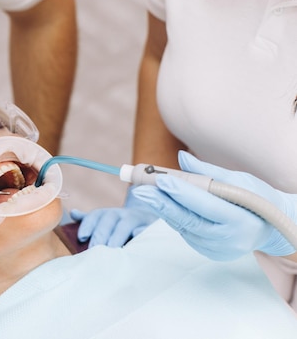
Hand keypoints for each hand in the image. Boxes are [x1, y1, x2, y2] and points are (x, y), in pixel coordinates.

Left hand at [70, 187, 157, 247]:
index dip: (88, 225)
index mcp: (109, 214)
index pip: (96, 215)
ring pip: (125, 224)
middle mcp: (122, 214)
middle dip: (100, 234)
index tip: (82, 237)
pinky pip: (146, 230)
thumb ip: (90, 220)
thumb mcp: (106, 222)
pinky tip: (134, 244)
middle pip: (109, 220)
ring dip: (117, 236)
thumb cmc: (121, 226)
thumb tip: (73, 213)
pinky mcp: (151, 226)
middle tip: (94, 249)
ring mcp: (138, 219)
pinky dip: (140, 234)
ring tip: (111, 249)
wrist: (149, 221)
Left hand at [132, 151, 296, 259]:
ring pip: (184, 227)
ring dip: (164, 209)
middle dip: (162, 203)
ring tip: (147, 192)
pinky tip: (164, 204)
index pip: (206, 206)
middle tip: (140, 189)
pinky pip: (186, 233)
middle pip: (189, 220)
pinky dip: (174, 217)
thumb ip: (209, 171)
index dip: (182, 193)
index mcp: (242, 220)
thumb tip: (182, 158)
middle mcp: (229, 240)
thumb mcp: (240, 180)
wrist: (271, 227)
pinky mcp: (209, 253)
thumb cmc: (256, 198)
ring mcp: (218, 250)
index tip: (161, 179)